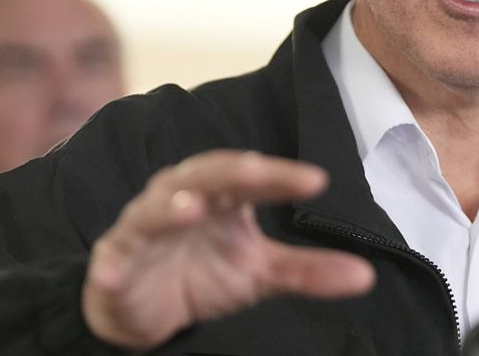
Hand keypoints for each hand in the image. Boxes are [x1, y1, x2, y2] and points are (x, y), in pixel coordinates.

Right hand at [82, 150, 375, 349]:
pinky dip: (112, 265)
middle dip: (232, 172)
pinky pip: (112, 259)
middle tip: (260, 172)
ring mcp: (144, 227)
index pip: (252, 176)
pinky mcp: (114, 261)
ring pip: (154, 210)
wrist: (145, 307)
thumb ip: (308, 271)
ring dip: (170, 207)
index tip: (317, 180)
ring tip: (193, 210)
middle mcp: (181, 196)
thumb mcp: (260, 273)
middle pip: (205, 175)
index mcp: (220, 193)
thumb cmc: (205, 272)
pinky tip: (116, 271)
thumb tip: (366, 276)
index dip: (281, 176)